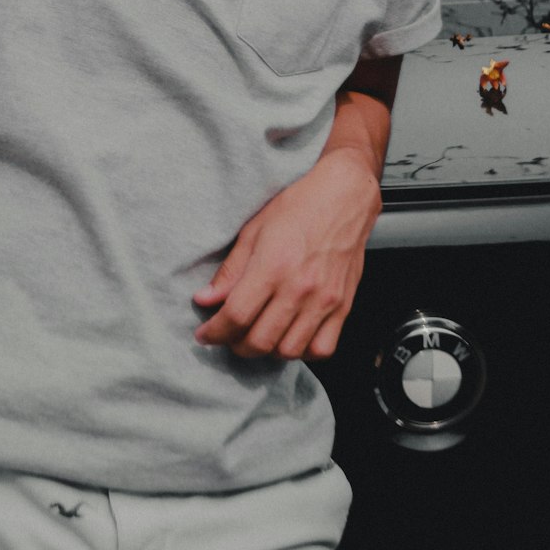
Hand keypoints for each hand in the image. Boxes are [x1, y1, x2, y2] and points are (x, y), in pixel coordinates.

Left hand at [192, 149, 381, 360]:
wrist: (344, 197)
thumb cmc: (298, 206)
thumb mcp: (254, 230)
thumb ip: (230, 271)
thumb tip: (205, 300)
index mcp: (272, 266)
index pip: (236, 316)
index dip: (214, 332)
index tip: (204, 335)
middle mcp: (299, 288)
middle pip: (260, 341)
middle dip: (235, 345)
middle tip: (228, 336)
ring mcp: (324, 300)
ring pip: (289, 351)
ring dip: (267, 351)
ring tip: (257, 335)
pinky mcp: (343, 306)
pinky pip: (322, 349)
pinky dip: (302, 352)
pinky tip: (290, 336)